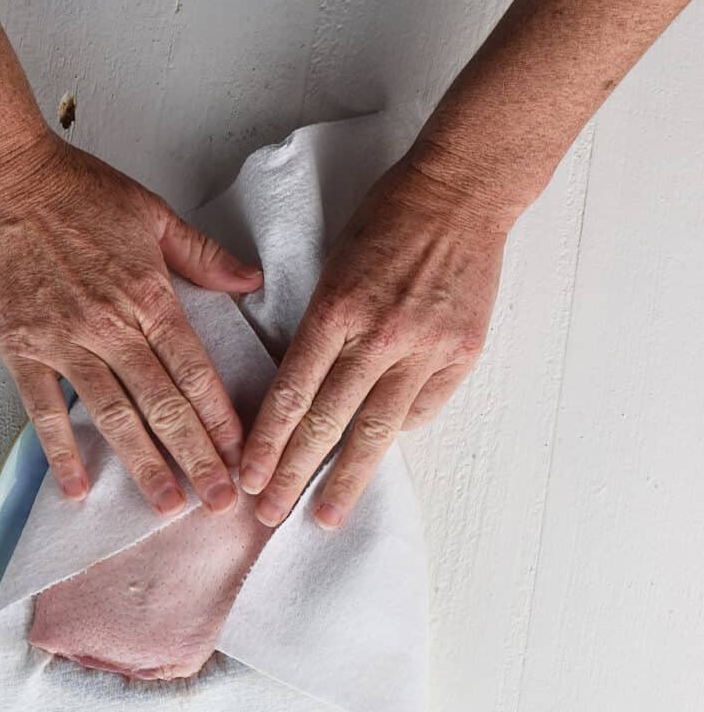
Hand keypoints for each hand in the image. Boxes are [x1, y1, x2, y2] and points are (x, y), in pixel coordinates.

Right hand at [0, 130, 262, 516]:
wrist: (4, 178)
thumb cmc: (77, 193)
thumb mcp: (153, 214)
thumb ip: (203, 255)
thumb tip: (251, 279)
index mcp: (149, 296)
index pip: (195, 371)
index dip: (220, 419)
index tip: (240, 457)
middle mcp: (111, 325)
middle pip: (163, 404)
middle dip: (196, 457)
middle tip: (218, 503)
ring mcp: (64, 340)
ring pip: (113, 414)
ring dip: (142, 463)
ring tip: (167, 504)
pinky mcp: (23, 348)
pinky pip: (44, 409)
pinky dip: (60, 450)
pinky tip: (77, 486)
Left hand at [238, 148, 511, 528]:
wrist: (460, 194)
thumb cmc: (386, 221)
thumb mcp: (333, 267)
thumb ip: (321, 331)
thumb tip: (308, 392)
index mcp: (336, 310)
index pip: (292, 393)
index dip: (268, 442)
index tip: (250, 478)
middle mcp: (379, 336)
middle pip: (328, 423)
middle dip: (294, 475)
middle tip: (270, 514)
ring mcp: (425, 349)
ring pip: (378, 431)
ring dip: (346, 480)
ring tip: (325, 517)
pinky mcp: (461, 354)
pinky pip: (422, 409)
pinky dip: (397, 432)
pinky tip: (376, 455)